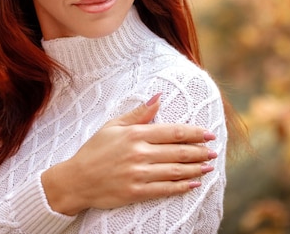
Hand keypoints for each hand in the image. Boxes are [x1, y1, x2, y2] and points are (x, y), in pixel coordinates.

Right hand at [41, 94, 216, 214]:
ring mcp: (138, 174)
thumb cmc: (94, 150)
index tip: (209, 133)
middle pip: (178, 151)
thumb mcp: (113, 126)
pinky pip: (164, 189)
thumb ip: (139, 113)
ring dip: (195, 169)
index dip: (194, 133)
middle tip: (214, 151)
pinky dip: (181, 187)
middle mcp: (139, 153)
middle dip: (200, 151)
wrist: (75, 180)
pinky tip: (193, 184)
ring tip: (208, 166)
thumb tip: (159, 97)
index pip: (173, 132)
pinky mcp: (135, 192)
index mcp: (135, 134)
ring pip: (175, 170)